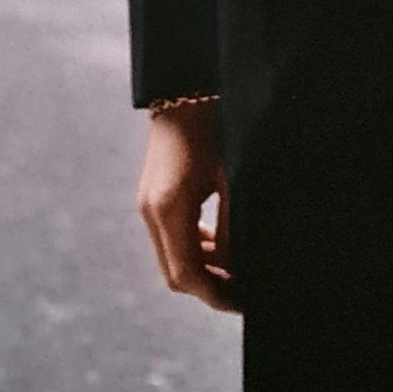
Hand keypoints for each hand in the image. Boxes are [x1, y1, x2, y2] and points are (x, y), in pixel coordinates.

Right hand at [136, 102, 236, 312]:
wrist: (184, 89)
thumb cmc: (215, 127)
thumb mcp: (232, 177)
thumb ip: (233, 227)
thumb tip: (238, 269)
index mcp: (168, 207)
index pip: (187, 273)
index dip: (215, 294)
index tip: (244, 302)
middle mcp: (151, 210)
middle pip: (176, 273)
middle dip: (210, 287)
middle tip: (245, 293)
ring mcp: (148, 204)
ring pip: (172, 257)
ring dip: (203, 269)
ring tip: (239, 271)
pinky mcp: (152, 196)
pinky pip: (171, 238)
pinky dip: (195, 248)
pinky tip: (222, 245)